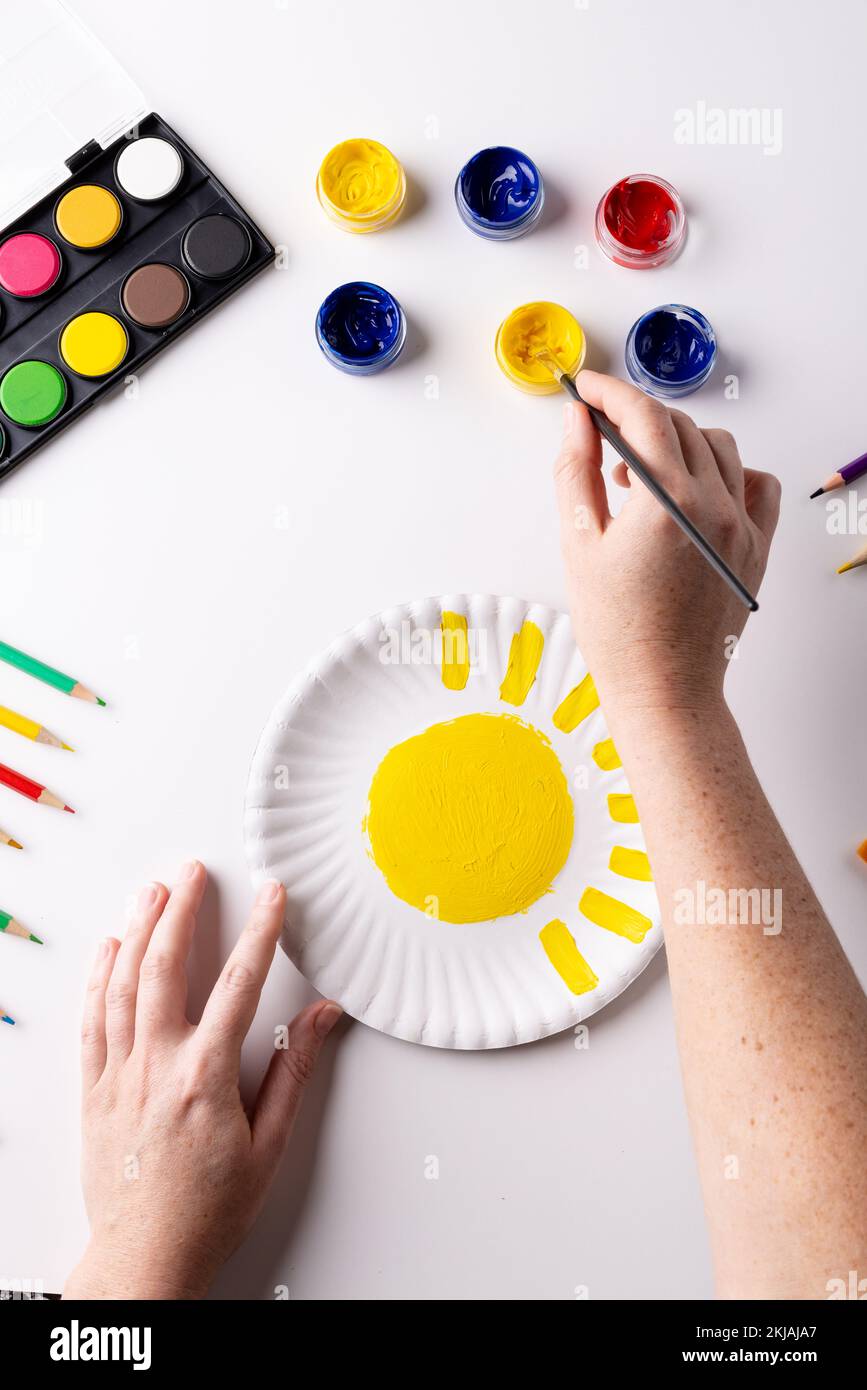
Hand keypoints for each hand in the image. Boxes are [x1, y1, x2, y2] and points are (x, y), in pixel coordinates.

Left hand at [64, 862, 341, 1299]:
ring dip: (138, 930)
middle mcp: (156, 1066)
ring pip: (122, 984)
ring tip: (152, 891)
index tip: (272, 896)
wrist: (145, 1257)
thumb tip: (325, 1019)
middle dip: (182, 910)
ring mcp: (119, 1074)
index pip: (238, 984)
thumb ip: (295, 1073)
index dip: (260, 932)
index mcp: (205, 1078)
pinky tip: (108, 949)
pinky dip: (99, 977)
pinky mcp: (94, 1088)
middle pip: (165, 968)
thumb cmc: (209, 1210)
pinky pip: (92, 1019)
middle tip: (194, 872)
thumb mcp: (270, 1146)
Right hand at [554, 371, 780, 723]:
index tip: (586, 389)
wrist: (664, 688)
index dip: (609, 393)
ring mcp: (741, 526)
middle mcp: (712, 506)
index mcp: (666, 503)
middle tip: (601, 433)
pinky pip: (756, 484)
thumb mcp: (579, 544)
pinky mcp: (756, 546)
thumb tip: (578, 422)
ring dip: (678, 442)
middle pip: (678, 427)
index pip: (642, 416)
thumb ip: (576, 472)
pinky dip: (728, 472)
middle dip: (636, 417)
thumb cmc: (619, 631)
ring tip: (641, 474)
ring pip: (719, 447)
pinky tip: (696, 490)